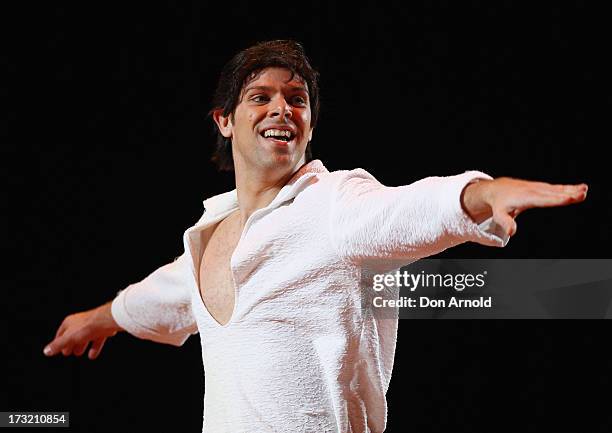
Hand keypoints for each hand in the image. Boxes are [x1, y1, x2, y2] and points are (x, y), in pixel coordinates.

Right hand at [43, 301, 122, 359]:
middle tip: (67, 352)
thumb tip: (46, 351)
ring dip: (81, 346)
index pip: (60, 333)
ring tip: (79, 353)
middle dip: (70, 344)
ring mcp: (92, 326)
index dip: (58, 342)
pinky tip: (92, 355)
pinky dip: (94, 348)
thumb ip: (57, 345)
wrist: (106, 321)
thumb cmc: (87, 326)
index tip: (56, 349)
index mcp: (70, 322)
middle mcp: (80, 323)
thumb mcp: (68, 338)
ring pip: (85, 337)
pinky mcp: (102, 330)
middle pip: (73, 335)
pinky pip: (96, 340)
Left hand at [461, 177, 587, 238]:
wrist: (498, 189)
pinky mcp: (542, 187)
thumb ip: (505, 222)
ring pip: (557, 189)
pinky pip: (557, 188)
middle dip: (568, 193)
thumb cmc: (500, 204)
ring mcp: (539, 188)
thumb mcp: (498, 214)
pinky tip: (581, 188)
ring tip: (585, 190)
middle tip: (582, 194)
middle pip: (553, 193)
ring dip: (572, 189)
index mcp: (525, 198)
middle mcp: (534, 191)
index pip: (543, 200)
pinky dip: (568, 187)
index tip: (568, 198)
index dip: (556, 199)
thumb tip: (512, 232)